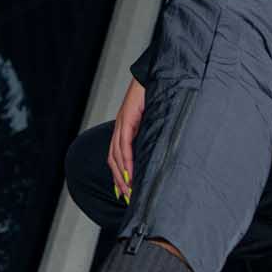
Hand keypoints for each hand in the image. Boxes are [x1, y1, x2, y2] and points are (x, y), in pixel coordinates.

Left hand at [109, 79, 145, 203]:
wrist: (153, 74)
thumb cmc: (155, 95)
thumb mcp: (153, 119)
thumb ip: (151, 134)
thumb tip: (158, 150)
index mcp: (124, 129)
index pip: (116, 158)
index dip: (118, 175)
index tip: (124, 192)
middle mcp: (119, 128)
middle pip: (113, 160)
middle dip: (119, 181)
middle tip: (126, 197)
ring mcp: (122, 123)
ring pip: (117, 155)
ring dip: (122, 175)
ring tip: (129, 190)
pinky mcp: (127, 119)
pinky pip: (124, 144)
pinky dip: (127, 160)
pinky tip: (130, 173)